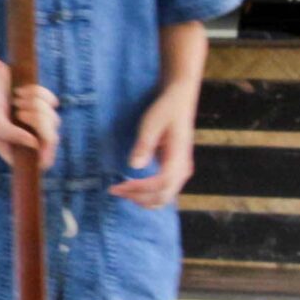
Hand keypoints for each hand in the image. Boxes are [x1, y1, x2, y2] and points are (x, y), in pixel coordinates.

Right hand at [0, 53, 57, 166]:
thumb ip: (8, 133)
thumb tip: (34, 144)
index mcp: (10, 144)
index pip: (38, 161)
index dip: (45, 154)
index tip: (40, 138)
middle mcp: (22, 134)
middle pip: (50, 138)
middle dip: (38, 120)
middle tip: (18, 108)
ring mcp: (31, 118)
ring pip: (53, 118)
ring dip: (36, 104)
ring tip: (16, 97)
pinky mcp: (37, 101)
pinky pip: (53, 101)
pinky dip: (39, 93)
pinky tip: (21, 90)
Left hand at [110, 83, 197, 207]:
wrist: (179, 100)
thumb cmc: (166, 109)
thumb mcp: (151, 123)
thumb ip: (144, 145)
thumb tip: (134, 166)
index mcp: (179, 158)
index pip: (161, 183)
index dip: (139, 189)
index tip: (118, 186)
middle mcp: (183, 169)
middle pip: (163, 196)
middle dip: (138, 197)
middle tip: (116, 190)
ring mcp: (182, 171)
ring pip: (165, 197)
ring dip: (144, 199)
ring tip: (123, 191)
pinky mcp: (176, 170)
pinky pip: (165, 191)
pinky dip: (149, 195)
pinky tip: (134, 189)